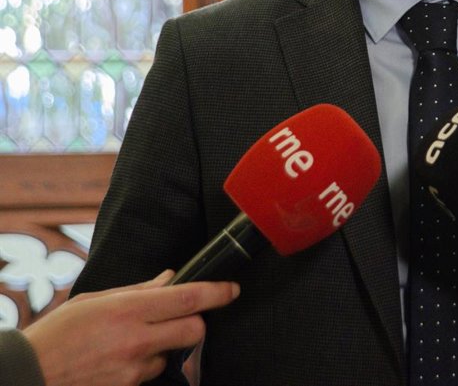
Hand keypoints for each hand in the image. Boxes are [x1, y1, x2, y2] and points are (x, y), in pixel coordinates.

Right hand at [24, 270, 239, 385]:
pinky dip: (143, 366)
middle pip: (194, 330)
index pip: (188, 298)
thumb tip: (170, 279)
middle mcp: (135, 340)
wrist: (27, 377)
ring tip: (127, 343)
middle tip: (178, 317)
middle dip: (195, 322)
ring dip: (162, 347)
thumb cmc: (56, 335)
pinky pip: (150, 373)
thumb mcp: (93, 301)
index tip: (232, 288)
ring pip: (171, 354)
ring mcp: (133, 369)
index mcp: (127, 310)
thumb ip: (138, 290)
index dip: (217, 292)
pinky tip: (118, 360)